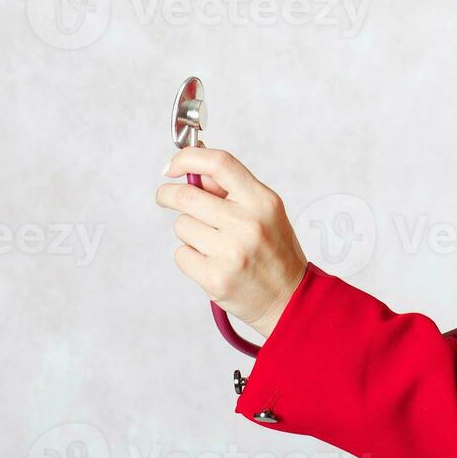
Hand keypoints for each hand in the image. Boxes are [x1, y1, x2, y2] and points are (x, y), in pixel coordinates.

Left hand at [157, 145, 308, 337]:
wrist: (290, 299)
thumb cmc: (275, 252)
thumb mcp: (266, 212)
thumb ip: (232, 190)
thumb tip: (194, 169)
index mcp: (263, 201)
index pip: (220, 163)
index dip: (188, 158)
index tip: (173, 165)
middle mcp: (248, 224)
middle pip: (187, 195)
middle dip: (168, 194)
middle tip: (166, 197)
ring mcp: (232, 252)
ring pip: (181, 226)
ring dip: (188, 232)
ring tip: (212, 244)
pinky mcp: (216, 278)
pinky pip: (181, 254)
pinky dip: (190, 257)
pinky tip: (211, 263)